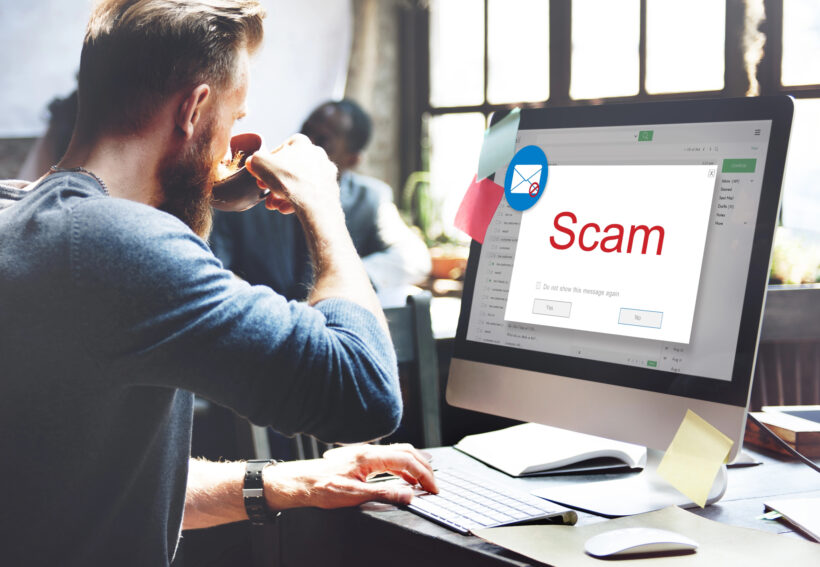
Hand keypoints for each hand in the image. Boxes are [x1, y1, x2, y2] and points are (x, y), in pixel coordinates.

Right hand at [244, 134, 338, 215]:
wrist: (315, 202)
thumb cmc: (288, 179)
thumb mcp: (260, 164)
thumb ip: (254, 160)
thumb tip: (252, 162)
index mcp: (302, 143)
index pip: (282, 148)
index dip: (269, 161)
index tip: (261, 172)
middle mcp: (318, 155)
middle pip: (290, 168)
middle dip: (275, 182)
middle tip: (265, 191)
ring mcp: (326, 173)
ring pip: (300, 183)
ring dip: (284, 194)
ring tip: (273, 205)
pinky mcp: (330, 190)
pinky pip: (310, 194)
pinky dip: (297, 201)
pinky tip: (286, 210)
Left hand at [263, 444, 437, 510]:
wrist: (300, 482)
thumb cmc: (321, 487)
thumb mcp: (354, 496)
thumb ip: (383, 493)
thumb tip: (408, 495)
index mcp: (369, 456)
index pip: (406, 460)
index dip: (423, 474)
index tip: (433, 488)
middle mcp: (369, 450)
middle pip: (406, 451)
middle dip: (424, 467)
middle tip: (434, 485)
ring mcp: (365, 453)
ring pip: (399, 452)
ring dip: (415, 465)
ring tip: (424, 481)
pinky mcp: (362, 459)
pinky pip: (389, 457)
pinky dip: (403, 466)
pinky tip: (404, 478)